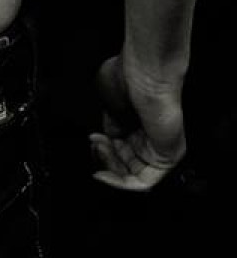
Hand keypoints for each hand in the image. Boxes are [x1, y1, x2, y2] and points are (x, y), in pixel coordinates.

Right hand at [89, 53, 185, 190]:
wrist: (145, 74)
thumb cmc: (126, 77)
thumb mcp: (106, 101)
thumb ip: (104, 125)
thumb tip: (100, 140)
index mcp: (134, 123)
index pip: (116, 149)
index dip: (101, 150)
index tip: (90, 140)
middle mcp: (147, 138)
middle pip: (122, 165)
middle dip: (103, 159)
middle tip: (95, 146)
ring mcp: (158, 149)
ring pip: (131, 175)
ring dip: (110, 169)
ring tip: (100, 150)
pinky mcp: (166, 158)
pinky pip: (145, 182)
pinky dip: (123, 184)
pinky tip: (106, 174)